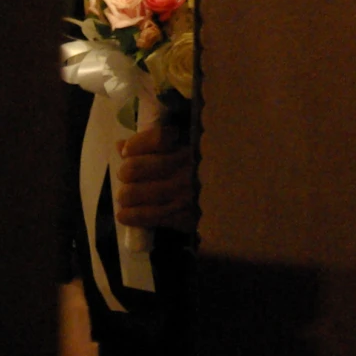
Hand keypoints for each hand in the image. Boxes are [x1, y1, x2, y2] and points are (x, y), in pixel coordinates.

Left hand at [113, 118, 197, 232]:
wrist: (234, 203)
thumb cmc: (205, 169)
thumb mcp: (187, 149)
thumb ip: (155, 144)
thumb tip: (121, 146)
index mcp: (192, 144)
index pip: (157, 138)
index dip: (136, 145)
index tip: (128, 151)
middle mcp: (188, 167)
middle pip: (133, 168)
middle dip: (126, 173)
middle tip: (129, 177)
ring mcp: (185, 194)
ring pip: (131, 194)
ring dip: (126, 197)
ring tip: (129, 197)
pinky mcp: (184, 217)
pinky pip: (144, 217)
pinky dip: (130, 216)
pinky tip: (126, 214)